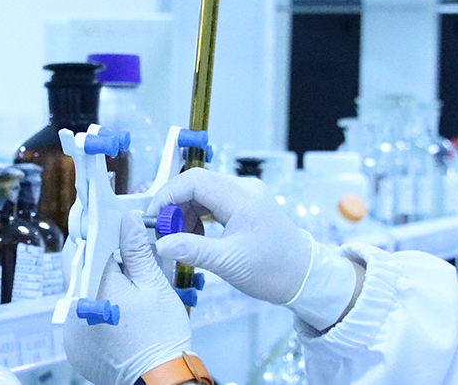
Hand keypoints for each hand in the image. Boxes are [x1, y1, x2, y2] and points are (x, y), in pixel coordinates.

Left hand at [64, 206, 191, 384]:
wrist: (158, 381)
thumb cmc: (161, 338)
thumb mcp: (154, 286)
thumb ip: (136, 250)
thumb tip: (127, 220)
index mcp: (93, 289)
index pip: (82, 247)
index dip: (91, 230)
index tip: (99, 218)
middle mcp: (74, 309)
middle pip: (79, 269)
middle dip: (97, 257)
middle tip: (119, 250)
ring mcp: (71, 330)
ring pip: (80, 292)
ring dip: (97, 283)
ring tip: (124, 285)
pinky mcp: (74, 346)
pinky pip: (81, 315)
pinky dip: (96, 308)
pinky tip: (117, 310)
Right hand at [148, 168, 361, 329]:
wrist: (303, 276)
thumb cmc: (272, 270)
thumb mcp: (228, 263)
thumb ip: (192, 250)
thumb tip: (161, 244)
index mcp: (243, 198)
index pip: (195, 180)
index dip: (168, 195)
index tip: (153, 218)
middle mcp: (245, 189)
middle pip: (197, 183)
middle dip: (175, 205)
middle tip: (164, 231)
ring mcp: (247, 195)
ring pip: (204, 192)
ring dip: (186, 212)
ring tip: (181, 239)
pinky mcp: (246, 204)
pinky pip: (213, 201)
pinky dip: (198, 216)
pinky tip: (195, 237)